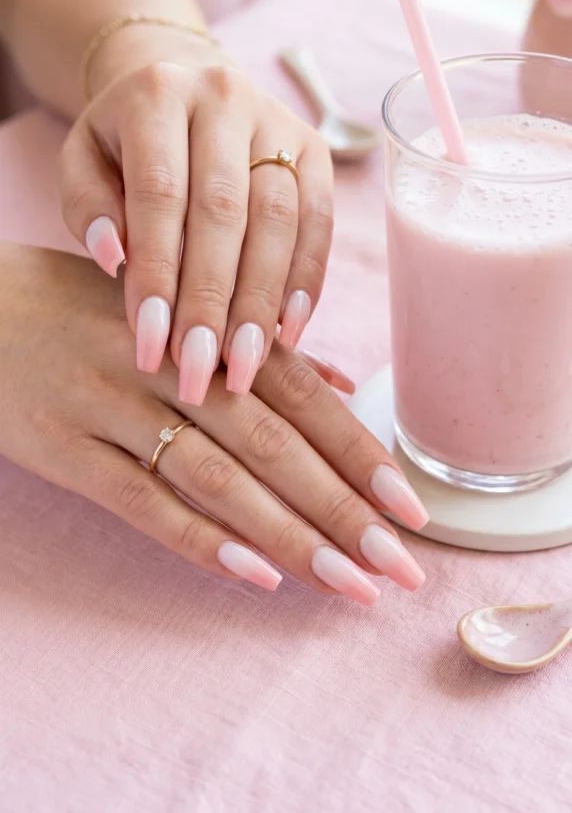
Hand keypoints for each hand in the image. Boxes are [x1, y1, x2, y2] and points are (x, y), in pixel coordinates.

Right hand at [0, 245, 427, 603]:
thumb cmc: (82, 308)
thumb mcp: (172, 309)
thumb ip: (257, 349)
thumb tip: (342, 385)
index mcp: (201, 324)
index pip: (299, 392)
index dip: (358, 451)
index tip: (412, 507)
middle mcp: (166, 361)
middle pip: (271, 440)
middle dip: (342, 506)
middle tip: (401, 566)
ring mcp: (112, 405)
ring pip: (216, 476)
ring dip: (289, 534)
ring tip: (349, 585)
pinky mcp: (64, 446)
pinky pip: (140, 499)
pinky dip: (199, 538)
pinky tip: (255, 575)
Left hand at [59, 55, 333, 405]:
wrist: (181, 88)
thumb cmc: (124, 142)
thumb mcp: (82, 160)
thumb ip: (87, 206)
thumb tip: (114, 260)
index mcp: (158, 93)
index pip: (160, 194)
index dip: (157, 274)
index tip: (150, 345)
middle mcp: (225, 97)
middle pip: (225, 211)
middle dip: (212, 301)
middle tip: (199, 371)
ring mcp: (278, 121)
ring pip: (279, 218)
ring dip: (262, 301)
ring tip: (244, 366)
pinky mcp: (315, 149)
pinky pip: (319, 220)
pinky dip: (306, 281)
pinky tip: (287, 333)